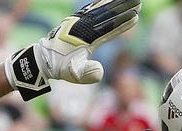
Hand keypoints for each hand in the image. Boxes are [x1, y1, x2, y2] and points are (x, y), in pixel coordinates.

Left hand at [4, 0, 140, 99]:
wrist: (43, 59)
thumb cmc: (60, 67)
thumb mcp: (74, 73)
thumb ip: (87, 73)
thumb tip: (100, 74)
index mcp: (86, 37)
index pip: (108, 28)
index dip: (122, 23)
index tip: (135, 17)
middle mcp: (82, 26)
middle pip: (106, 14)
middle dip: (123, 8)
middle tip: (138, 3)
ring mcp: (78, 22)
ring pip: (99, 9)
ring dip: (114, 4)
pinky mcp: (75, 21)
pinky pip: (91, 10)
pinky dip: (101, 4)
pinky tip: (107, 2)